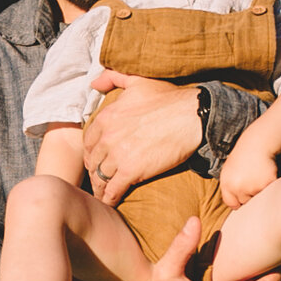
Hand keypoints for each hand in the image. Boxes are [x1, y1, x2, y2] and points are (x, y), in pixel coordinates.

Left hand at [83, 72, 201, 204]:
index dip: (91, 152)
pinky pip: (112, 190)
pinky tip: (110, 202)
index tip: (95, 159)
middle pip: (93, 160)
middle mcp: (108, 136)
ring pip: (100, 177)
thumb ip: (113, 78)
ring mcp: (118, 155)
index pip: (88, 140)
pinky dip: (109, 198)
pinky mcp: (130, 171)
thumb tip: (94, 84)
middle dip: (94, 171)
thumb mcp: (138, 81)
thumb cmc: (169, 98)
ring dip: (100, 187)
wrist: (192, 116)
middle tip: (98, 179)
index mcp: (107, 117)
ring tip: (103, 194)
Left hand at [217, 147, 277, 210]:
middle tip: (252, 180)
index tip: (242, 197)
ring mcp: (252, 186)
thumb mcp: (228, 170)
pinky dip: (269, 185)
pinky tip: (265, 174)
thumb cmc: (243, 156)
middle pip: (245, 202)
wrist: (257, 143)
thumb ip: (229, 187)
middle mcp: (237, 187)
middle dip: (249, 195)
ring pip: (257, 197)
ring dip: (259, 190)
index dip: (238, 201)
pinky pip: (268, 191)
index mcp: (226, 184)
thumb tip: (234, 205)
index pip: (231, 203)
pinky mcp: (266, 184)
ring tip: (258, 175)